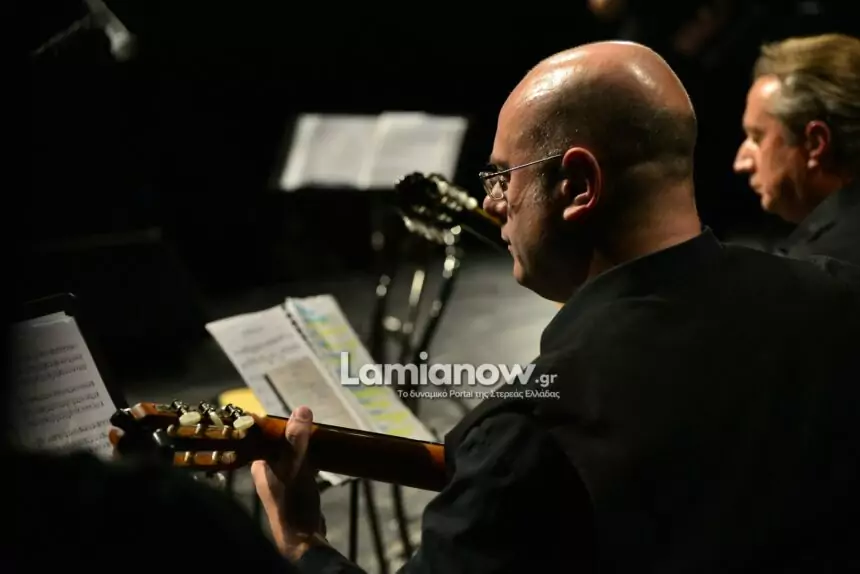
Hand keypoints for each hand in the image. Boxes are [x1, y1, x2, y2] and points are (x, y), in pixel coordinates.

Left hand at [251, 406, 326, 561]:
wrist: (303, 537)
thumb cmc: (293, 501)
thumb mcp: (295, 467)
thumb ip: (295, 440)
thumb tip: (302, 409)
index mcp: (259, 463)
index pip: (265, 434)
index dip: (280, 421)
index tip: (298, 412)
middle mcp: (266, 469)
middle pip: (280, 441)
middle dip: (295, 431)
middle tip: (312, 421)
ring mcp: (281, 478)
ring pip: (291, 452)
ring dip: (304, 443)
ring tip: (318, 433)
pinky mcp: (295, 486)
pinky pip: (301, 463)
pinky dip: (310, 456)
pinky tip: (320, 452)